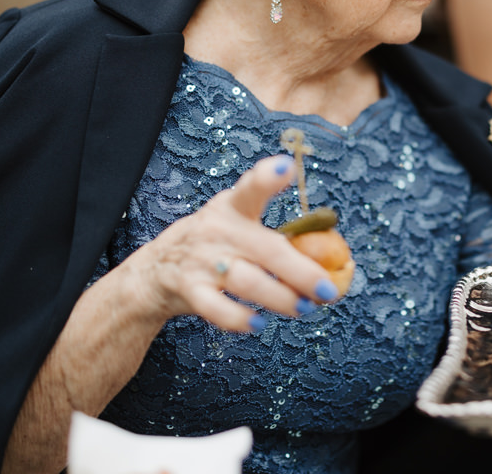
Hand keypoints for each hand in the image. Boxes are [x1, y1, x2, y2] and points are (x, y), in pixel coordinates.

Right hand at [129, 155, 340, 332]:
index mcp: (234, 206)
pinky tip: (258, 323)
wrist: (155, 270)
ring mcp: (202, 260)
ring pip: (248, 282)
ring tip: (304, 308)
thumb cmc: (215, 244)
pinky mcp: (189, 289)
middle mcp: (219, 229)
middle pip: (267, 249)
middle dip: (303, 272)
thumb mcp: (238, 224)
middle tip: (329, 291)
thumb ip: (279, 236)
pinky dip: (240, 319)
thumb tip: (336, 262)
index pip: (252, 187)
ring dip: (281, 298)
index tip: (285, 168)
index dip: (268, 177)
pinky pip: (217, 309)